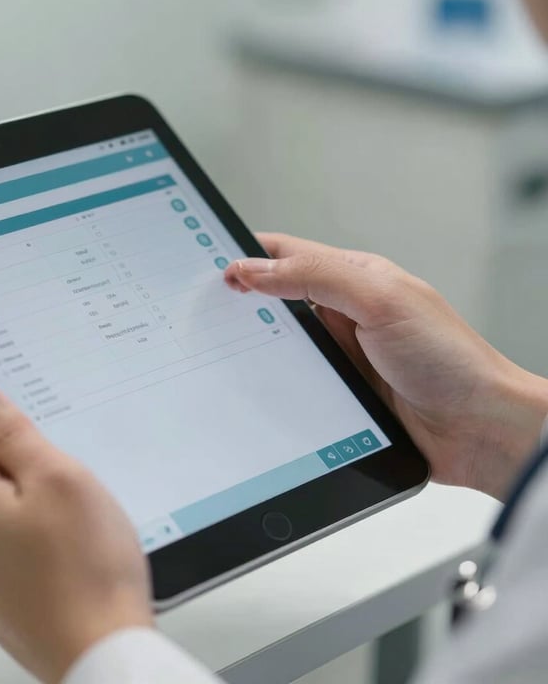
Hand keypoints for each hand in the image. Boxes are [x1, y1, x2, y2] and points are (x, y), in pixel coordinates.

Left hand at [0, 381, 152, 683]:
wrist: (100, 654)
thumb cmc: (86, 571)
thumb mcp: (56, 476)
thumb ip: (8, 430)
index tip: (22, 423)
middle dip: (10, 459)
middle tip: (58, 477)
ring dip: (20, 496)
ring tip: (66, 519)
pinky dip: (23, 532)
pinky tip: (61, 548)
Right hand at [225, 234, 547, 499]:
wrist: (480, 429)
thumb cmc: (448, 359)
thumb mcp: (380, 300)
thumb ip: (316, 277)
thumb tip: (255, 268)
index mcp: (355, 278)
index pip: (289, 254)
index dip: (249, 254)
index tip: (210, 263)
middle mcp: (344, 313)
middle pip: (278, 297)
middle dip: (242, 298)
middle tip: (204, 305)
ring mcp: (340, 354)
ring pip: (280, 340)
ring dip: (254, 341)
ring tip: (218, 343)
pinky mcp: (337, 391)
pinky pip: (291, 378)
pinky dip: (269, 377)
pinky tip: (250, 383)